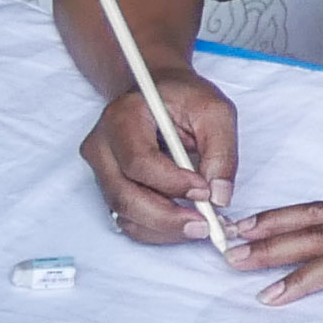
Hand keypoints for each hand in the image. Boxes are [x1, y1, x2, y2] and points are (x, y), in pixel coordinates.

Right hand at [81, 69, 239, 247]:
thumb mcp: (214, 110)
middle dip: (166, 217)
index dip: (172, 183)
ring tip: (200, 227)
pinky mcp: (109, 187)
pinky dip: (157, 229)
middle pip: (124, 195)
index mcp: (121, 117)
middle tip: (204, 225)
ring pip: (124, 213)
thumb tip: (219, 196)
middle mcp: (101, 146)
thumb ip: (221, 150)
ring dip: (163, 228)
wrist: (158, 93)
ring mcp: (100, 170)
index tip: (205, 191)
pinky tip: (184, 225)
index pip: (138, 162)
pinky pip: (127, 218)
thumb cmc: (184, 98)